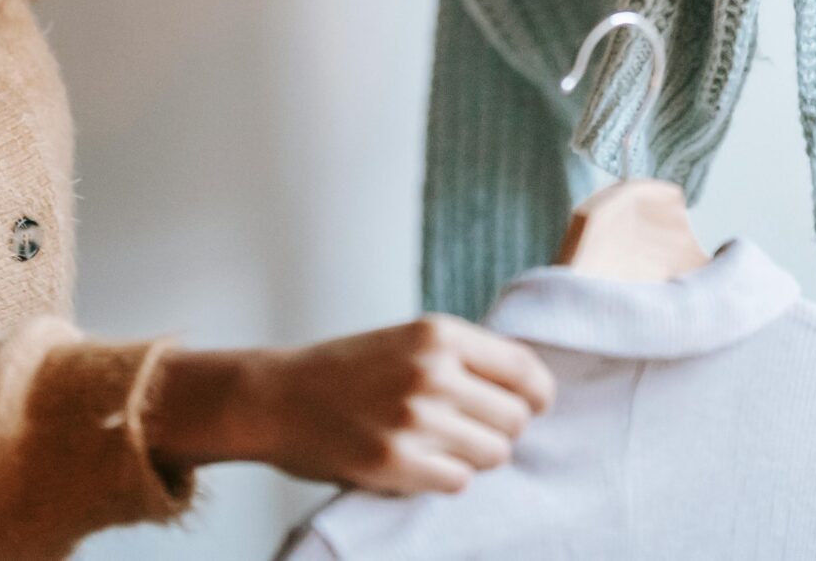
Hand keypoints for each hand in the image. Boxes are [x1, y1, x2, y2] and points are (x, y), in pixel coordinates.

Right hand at [146, 315, 555, 494]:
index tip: (534, 405)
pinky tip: (418, 461)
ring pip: (494, 454)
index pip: (524, 370)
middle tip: (471, 429)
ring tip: (441, 445)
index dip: (538, 395)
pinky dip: (445, 477)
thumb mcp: (408, 340)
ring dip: (475, 456)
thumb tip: (529, 387)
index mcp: (439, 334)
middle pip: (516, 418)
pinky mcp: (397, 462)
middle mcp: (432, 372)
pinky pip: (458, 482)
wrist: (277, 397)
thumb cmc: (345, 369)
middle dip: (502, 429)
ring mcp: (415, 419)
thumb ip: (463, 357)